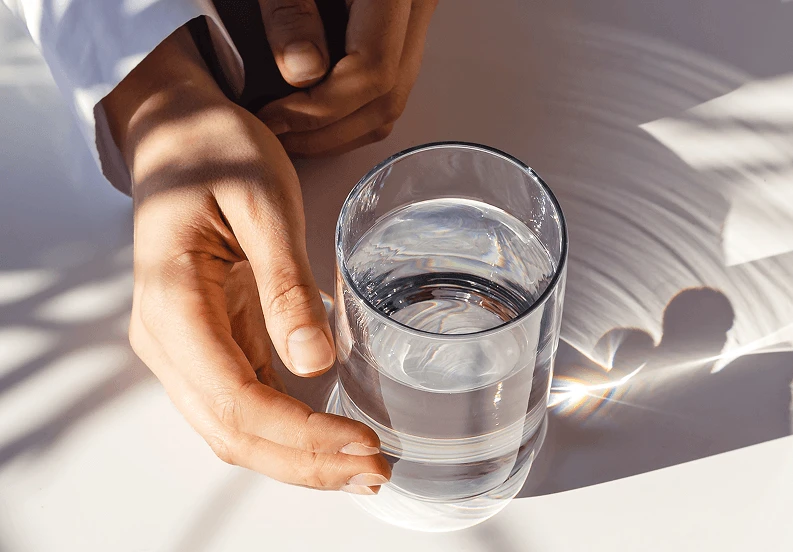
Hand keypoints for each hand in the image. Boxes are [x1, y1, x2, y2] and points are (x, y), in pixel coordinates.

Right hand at [102, 27, 389, 493]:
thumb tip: (314, 361)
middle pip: (231, 431)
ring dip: (294, 457)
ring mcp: (182, 345)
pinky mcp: (205, 341)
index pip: (236, 397)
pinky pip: (241, 404)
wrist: (178, 135)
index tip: (363, 445)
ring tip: (359, 465)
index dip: (300, 434)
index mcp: (172, 301)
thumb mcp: (261, 203)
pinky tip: (328, 435)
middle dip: (304, 462)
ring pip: (233, 429)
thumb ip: (284, 283)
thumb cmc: (216, 153)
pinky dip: (285, 430)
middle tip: (374, 470)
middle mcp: (166, 338)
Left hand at [256, 0, 437, 155]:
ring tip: (291, 134)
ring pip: (392, 102)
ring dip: (341, 132)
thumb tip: (301, 74)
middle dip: (329, 132)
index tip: (274, 118)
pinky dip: (351, 115)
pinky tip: (312, 115)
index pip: (374, 71)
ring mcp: (413, 23)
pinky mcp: (400, 33)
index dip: (320, 109)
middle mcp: (416, 8)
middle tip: (279, 138)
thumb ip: (289, 13)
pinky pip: (387, 89)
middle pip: (388, 98)